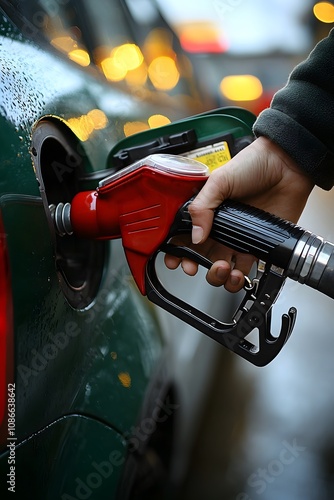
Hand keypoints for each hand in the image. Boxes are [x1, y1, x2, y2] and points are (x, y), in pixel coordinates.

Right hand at [164, 136, 313, 291]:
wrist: (286, 167)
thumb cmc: (252, 164)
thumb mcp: (219, 180)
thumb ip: (201, 207)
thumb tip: (194, 236)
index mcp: (205, 213)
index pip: (182, 236)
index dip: (176, 251)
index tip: (174, 260)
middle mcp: (218, 228)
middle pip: (199, 257)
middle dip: (194, 266)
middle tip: (195, 266)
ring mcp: (236, 239)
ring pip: (220, 268)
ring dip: (216, 276)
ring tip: (222, 268)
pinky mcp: (255, 246)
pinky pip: (244, 270)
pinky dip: (239, 279)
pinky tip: (238, 274)